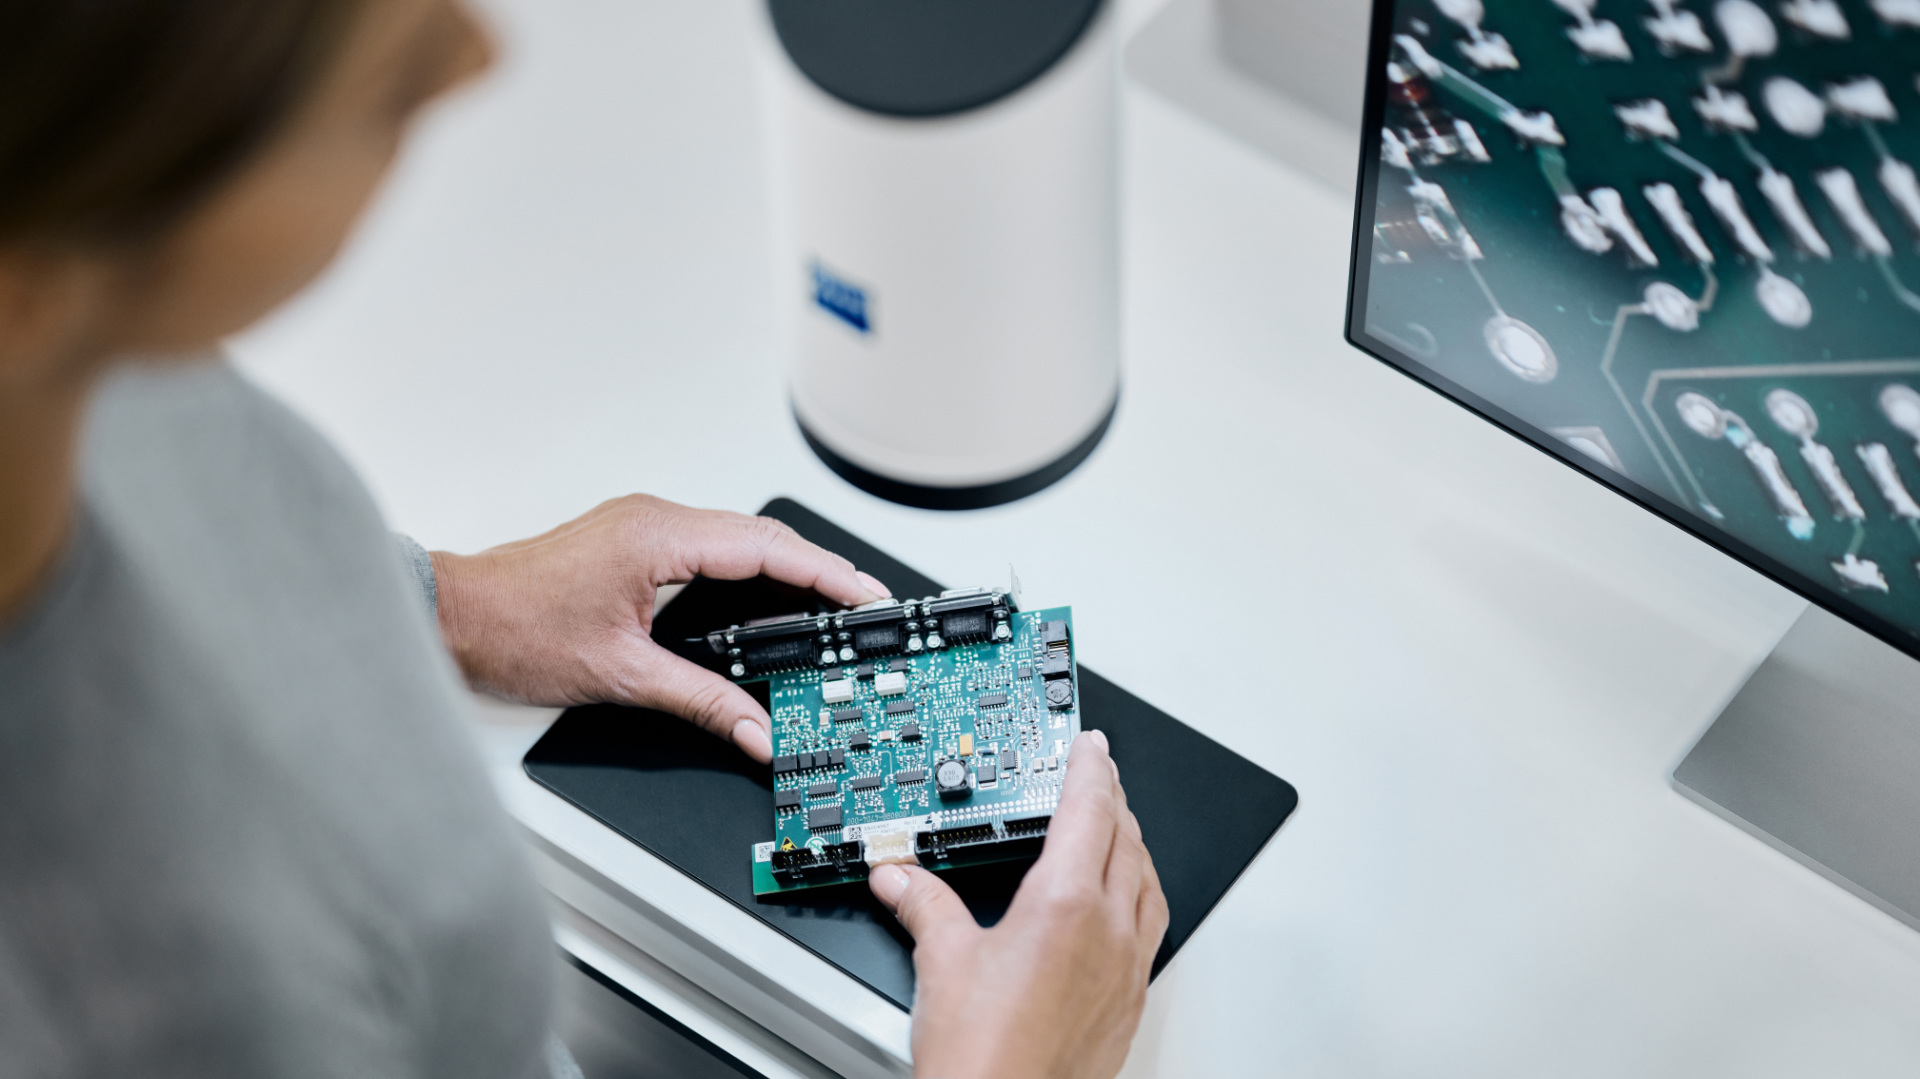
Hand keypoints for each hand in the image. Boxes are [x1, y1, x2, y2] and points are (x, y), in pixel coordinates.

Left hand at [429, 495, 889, 760]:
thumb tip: (754, 727)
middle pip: (761, 537)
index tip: (864, 596)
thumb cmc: (514, 630)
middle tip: (862, 606)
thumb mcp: (622, 676)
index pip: (765, 549)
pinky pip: (710, 545)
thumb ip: (701, 701)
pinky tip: (765, 597)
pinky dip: (749, 569)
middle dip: (818, 571)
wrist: (453, 616)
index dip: (825, 574)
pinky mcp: (633, 541)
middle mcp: (654, 519)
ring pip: (737, 539)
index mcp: (658, 537)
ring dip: (785, 568)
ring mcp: (642, 526)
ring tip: (828, 603)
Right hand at [869, 731, 1167, 1078]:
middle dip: (1111, 800)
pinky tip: (1125, 902)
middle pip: (1125, 839)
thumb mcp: (941, 962)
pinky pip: (1152, 928)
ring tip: (1117, 827)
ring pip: (1148, 882)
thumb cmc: (982, 1056)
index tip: (1090, 746)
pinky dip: (1142, 894)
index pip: (1089, 811)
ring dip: (1134, 844)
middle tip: (1097, 775)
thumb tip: (899, 876)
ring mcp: (1126, 968)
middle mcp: (1108, 931)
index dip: (1090, 769)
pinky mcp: (1130, 1002)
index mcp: (1066, 905)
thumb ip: (923, 904)